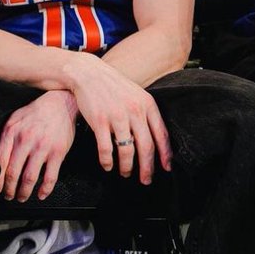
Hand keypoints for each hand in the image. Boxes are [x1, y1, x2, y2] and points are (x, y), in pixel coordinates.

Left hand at [0, 90, 77, 201]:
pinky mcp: (57, 153)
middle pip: (13, 172)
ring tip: (21, 197)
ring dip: (24, 192)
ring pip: (30, 178)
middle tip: (8, 196)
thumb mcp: (15, 119)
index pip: (1, 161)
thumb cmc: (35, 112)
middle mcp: (26, 140)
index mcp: (12, 133)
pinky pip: (50, 177)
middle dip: (9, 189)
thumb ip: (5, 137)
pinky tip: (41, 195)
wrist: (60, 103)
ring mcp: (42, 147)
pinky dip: (45, 189)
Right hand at [70, 55, 170, 184]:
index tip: (166, 168)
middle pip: (146, 146)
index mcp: (147, 105)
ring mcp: (117, 116)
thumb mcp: (135, 94)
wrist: (88, 73)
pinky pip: (106, 148)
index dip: (165, 154)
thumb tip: (153, 136)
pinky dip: (107, 160)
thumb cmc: (112, 86)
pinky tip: (108, 166)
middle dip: (147, 167)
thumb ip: (145, 113)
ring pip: (127, 150)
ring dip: (127, 166)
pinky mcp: (100, 121)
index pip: (161, 134)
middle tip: (146, 180)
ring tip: (125, 173)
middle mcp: (135, 111)